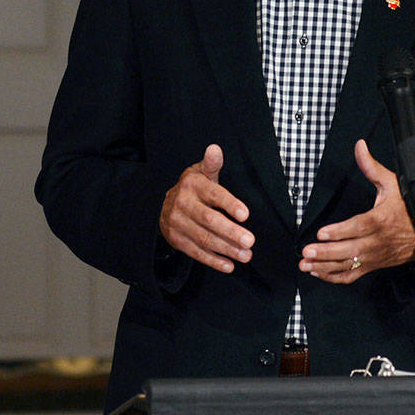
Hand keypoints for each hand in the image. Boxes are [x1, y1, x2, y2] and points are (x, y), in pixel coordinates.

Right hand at [159, 144, 253, 273]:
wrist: (164, 205)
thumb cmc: (193, 188)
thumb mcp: (201, 172)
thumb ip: (212, 164)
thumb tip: (215, 149)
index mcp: (192, 185)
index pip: (213, 195)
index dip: (229, 204)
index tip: (246, 215)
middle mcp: (182, 204)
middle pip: (209, 220)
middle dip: (231, 232)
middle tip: (250, 241)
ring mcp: (177, 224)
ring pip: (204, 239)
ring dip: (226, 249)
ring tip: (246, 255)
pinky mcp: (177, 240)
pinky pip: (196, 253)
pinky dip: (213, 261)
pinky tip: (229, 265)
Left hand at [300, 139, 414, 282]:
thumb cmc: (408, 207)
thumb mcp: (392, 183)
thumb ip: (371, 167)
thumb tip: (359, 146)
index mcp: (381, 220)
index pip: (358, 227)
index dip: (340, 232)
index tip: (322, 233)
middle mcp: (377, 241)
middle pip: (349, 250)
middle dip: (326, 253)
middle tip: (307, 252)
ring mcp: (374, 256)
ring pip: (348, 265)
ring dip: (325, 267)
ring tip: (305, 264)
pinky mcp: (373, 266)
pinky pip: (352, 276)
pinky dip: (334, 277)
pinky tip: (318, 273)